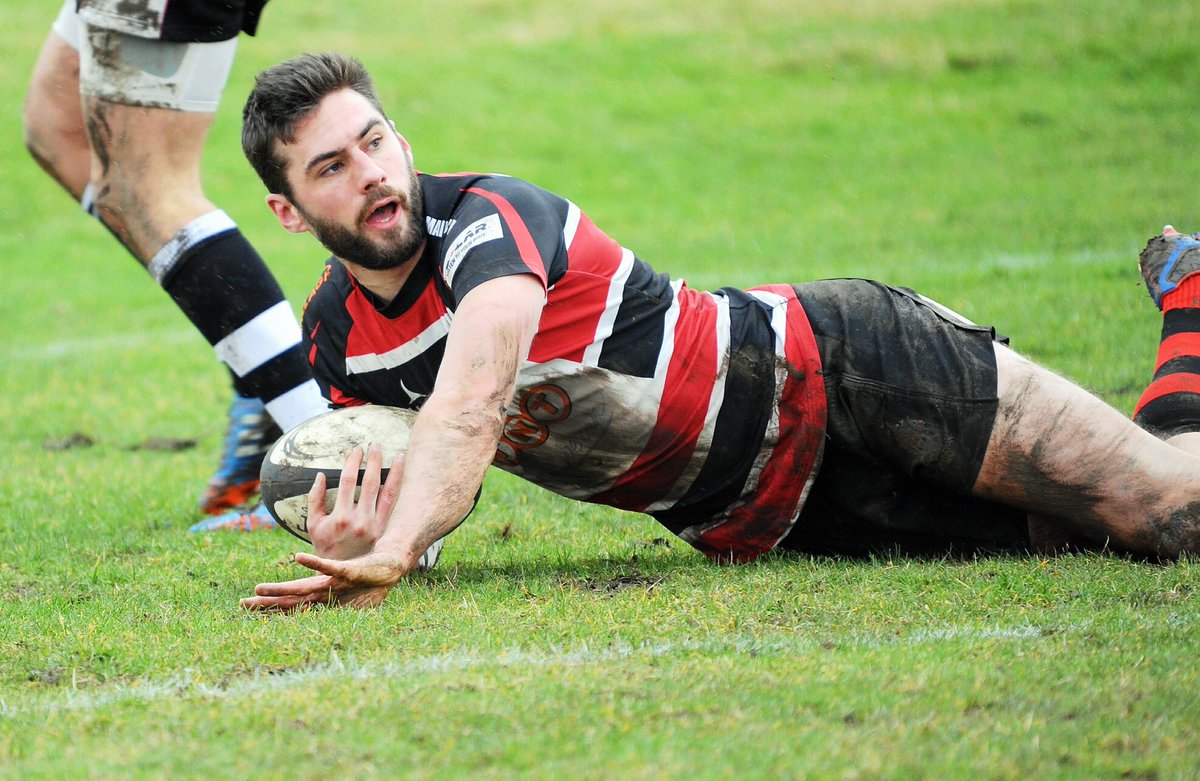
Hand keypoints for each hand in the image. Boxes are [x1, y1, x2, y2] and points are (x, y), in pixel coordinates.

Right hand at [239, 549, 408, 610]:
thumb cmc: (366, 578)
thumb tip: (307, 589)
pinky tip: (298, 557)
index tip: (246, 606)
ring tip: (260, 588)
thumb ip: (322, 584)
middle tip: (243, 604)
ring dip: (283, 589)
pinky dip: (315, 564)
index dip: (269, 605)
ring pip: (305, 588)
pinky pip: (330, 567)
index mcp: (321, 596)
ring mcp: (336, 584)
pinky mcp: (348, 571)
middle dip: (268, 603)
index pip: (290, 603)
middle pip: (292, 600)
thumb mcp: (339, 582)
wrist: (390, 568)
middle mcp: (325, 593)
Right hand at [308, 443, 403, 560]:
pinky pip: (394, 505)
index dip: (352, 462)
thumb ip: (314, 499)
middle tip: (375, 445)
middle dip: (373, 461)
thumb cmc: (325, 546)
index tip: (356, 449)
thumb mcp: (313, 525)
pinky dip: (399, 488)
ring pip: (387, 492)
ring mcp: (375, 525)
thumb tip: (320, 475)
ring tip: (399, 454)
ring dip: (393, 471)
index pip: (347, 481)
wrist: (343, 572)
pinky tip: (403, 475)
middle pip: (369, 482)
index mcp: (341, 517)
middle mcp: (360, 520)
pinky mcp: (385, 529)